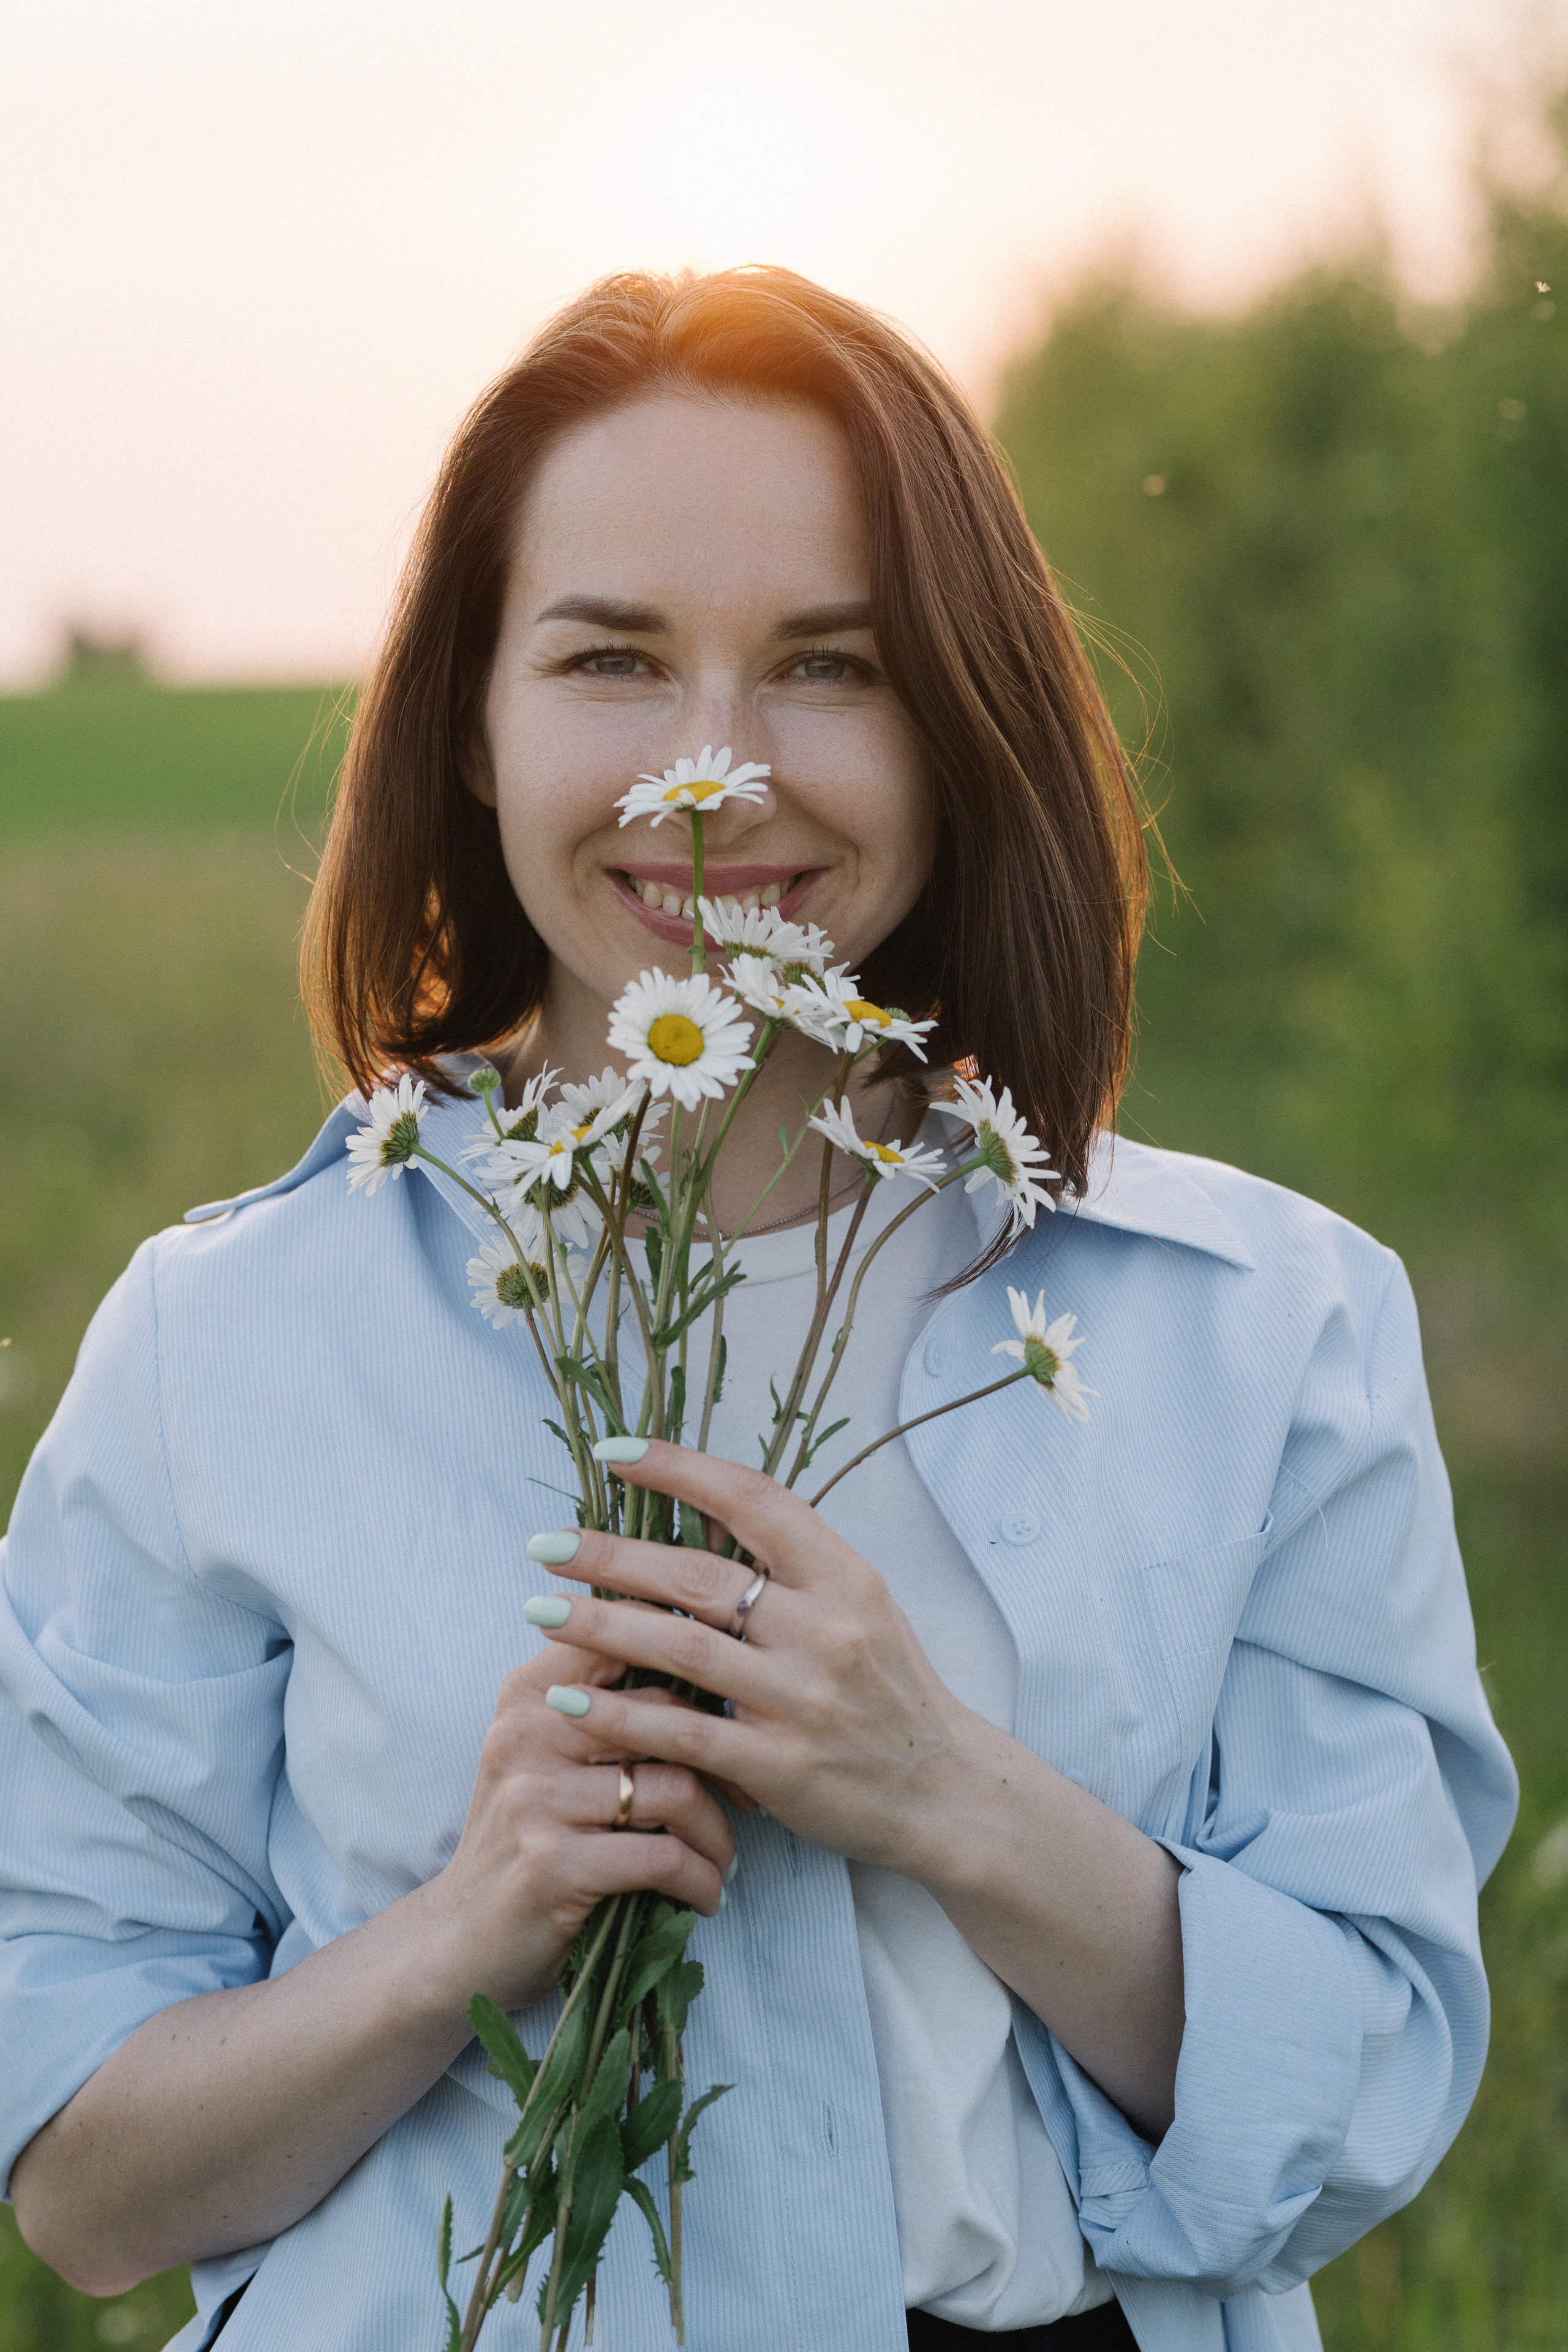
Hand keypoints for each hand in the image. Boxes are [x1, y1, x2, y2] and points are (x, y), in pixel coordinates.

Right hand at [418, 1633, 733, 2016]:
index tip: (732, 1714)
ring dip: (717, 1835)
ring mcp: (536, 1799)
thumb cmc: (531, 1838)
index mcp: (532, 1692)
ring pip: (676, 1789)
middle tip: (746, 1797)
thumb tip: (707, 1658)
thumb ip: (606, 1706)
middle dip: (725, 1762)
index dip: (697, 1663)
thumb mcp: (547, 1755)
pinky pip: (662, 1857)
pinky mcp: (552, 1866)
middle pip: (667, 1716)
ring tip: (723, 1861)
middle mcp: (528, 1733)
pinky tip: (704, 1896)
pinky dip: (700, 1880)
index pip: (629, 1634)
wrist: (461, 1937)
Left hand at [527, 1441, 983, 1878]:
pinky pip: (681, 1733)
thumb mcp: (859, 1605)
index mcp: (845, 1575)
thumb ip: (788, 1560)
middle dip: (611, 1555)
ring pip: (680, 1649)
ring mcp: (801, 1698)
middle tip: (545, 1545)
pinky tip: (565, 1701)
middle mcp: (825, 1629)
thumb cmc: (888, 1689)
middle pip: (699, 1574)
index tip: (613, 1452)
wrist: (942, 1791)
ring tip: (538, 1610)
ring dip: (599, 1627)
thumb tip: (703, 1504)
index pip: (753, 1498)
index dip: (678, 1467)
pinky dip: (617, 1713)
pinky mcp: (779, 1766)